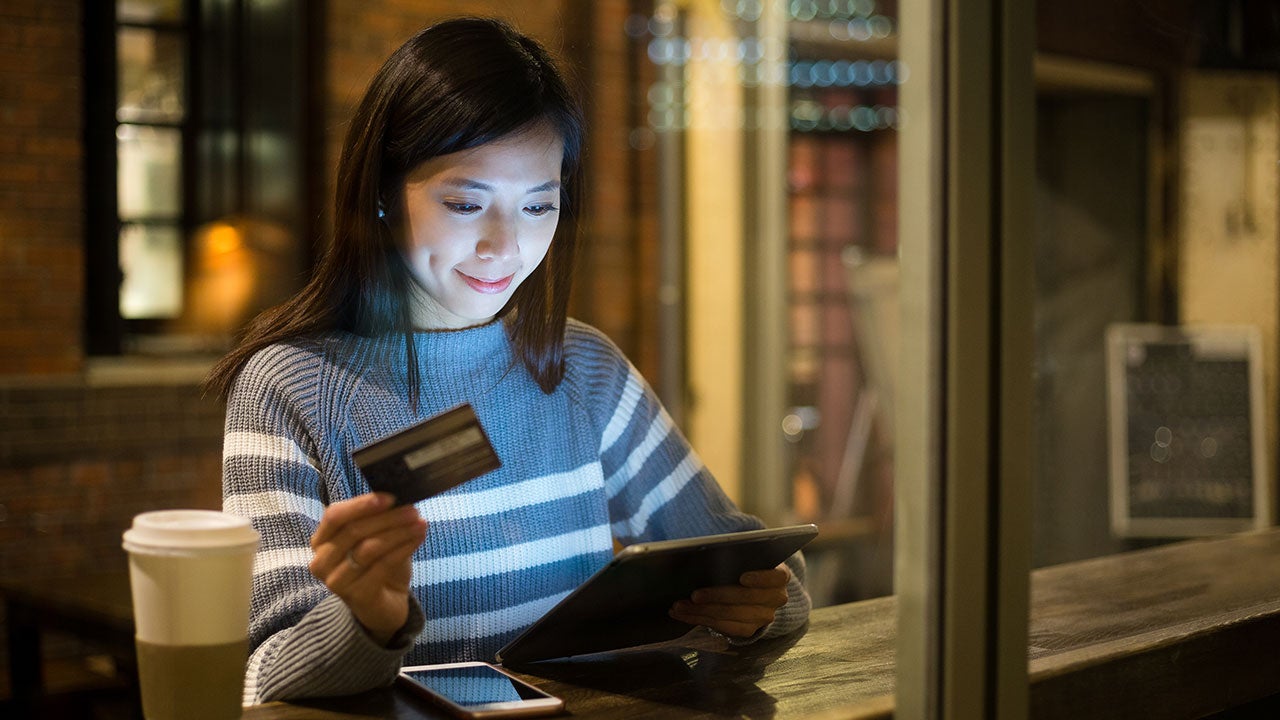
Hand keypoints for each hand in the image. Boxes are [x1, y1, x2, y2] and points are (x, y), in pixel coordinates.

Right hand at [309, 492, 427, 644]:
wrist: (384, 605)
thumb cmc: (378, 565)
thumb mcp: (376, 537)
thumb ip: (379, 519)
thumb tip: (398, 498)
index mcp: (322, 541)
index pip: (334, 516)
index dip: (361, 504)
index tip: (390, 497)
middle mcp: (321, 561)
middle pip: (353, 531)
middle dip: (387, 518)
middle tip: (413, 510)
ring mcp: (336, 581)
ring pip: (368, 548)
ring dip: (398, 532)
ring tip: (420, 523)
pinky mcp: (356, 596)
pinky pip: (382, 566)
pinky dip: (403, 548)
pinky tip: (419, 538)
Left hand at [668, 564, 790, 638]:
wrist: (753, 586)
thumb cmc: (745, 563)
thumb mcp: (746, 555)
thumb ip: (735, 552)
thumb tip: (708, 549)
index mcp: (780, 576)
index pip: (776, 577)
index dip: (760, 578)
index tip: (741, 577)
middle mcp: (776, 598)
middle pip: (746, 599)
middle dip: (717, 596)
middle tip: (694, 594)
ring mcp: (763, 617)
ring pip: (730, 615)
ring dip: (701, 611)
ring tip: (678, 605)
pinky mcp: (748, 630)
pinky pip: (722, 627)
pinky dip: (698, 619)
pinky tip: (681, 613)